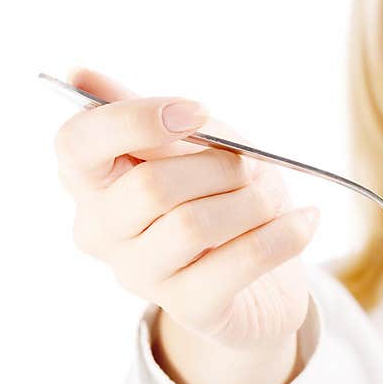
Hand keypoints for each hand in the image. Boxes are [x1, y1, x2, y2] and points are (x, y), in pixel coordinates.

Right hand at [54, 69, 318, 353]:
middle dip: (220, 165)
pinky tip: (305, 220)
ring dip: (254, 200)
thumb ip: (148, 115)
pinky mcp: (191, 308)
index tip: (198, 113)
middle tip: (254, 166)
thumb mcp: (195, 145)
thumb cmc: (222, 198)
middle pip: (151, 186)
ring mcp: (141, 276)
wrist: (263, 277)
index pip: (77, 143)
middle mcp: (101, 232)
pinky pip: (242, 260)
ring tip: (275, 197)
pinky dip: (285, 233)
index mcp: (93, 180)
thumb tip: (80, 75)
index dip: (136, 120)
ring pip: (194, 224)